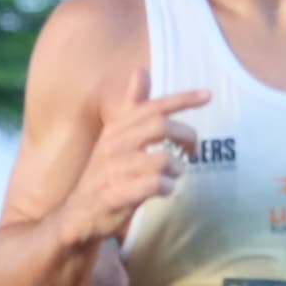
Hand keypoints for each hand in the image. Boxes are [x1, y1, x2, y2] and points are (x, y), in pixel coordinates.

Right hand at [62, 68, 215, 241]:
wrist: (77, 214)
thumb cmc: (105, 174)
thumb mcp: (116, 137)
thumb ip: (132, 107)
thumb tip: (141, 71)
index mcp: (117, 128)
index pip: (153, 106)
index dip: (182, 99)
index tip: (208, 95)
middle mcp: (114, 144)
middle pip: (160, 126)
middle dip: (185, 136)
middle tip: (193, 150)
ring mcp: (114, 169)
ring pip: (162, 158)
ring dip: (176, 168)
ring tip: (173, 175)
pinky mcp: (117, 193)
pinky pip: (153, 184)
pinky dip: (166, 187)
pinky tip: (164, 190)